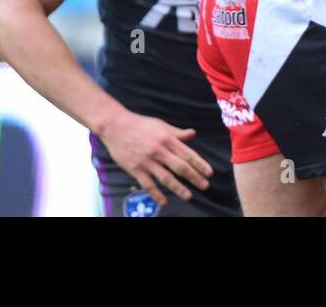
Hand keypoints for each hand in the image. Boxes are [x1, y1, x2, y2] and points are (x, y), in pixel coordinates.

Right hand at [96, 109, 212, 206]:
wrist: (115, 126)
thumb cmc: (139, 124)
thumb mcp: (160, 124)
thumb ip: (177, 132)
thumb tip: (193, 134)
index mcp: (167, 138)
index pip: (187, 153)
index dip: (199, 164)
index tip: (209, 172)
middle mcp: (159, 150)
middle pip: (180, 167)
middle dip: (194, 177)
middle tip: (205, 186)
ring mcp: (146, 161)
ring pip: (165, 177)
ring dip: (178, 188)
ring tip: (189, 196)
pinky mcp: (135, 169)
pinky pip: (148, 184)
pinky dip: (156, 194)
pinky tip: (163, 201)